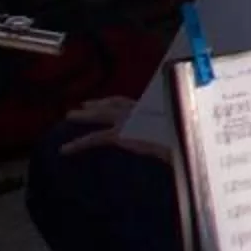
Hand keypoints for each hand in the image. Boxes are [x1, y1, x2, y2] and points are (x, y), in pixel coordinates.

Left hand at [60, 93, 174, 162]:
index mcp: (152, 107)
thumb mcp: (177, 133)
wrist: (182, 143)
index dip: (112, 100)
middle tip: (82, 106)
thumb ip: (168, 133)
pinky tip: (65, 150)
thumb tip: (172, 141)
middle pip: (113, 103)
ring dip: (84, 116)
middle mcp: (139, 108)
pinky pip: (94, 138)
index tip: (102, 102)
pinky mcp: (119, 133)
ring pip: (101, 116)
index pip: (128, 101)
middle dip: (97, 104)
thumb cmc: (185, 139)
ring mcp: (129, 119)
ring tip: (69, 116)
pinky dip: (78, 143)